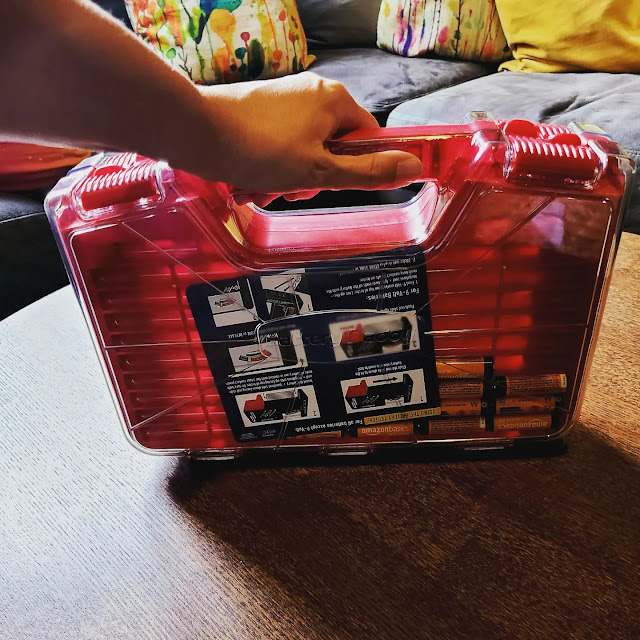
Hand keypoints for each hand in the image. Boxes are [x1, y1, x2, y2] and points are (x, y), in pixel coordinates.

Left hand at [173, 73, 422, 204]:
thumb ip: (368, 172)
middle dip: (314, 177)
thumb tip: (412, 168)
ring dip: (288, 177)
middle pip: (334, 146)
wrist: (196, 131)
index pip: (368, 139)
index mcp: (336, 100)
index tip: (330, 185)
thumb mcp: (321, 171)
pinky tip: (251, 180)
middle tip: (292, 190)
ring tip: (264, 187)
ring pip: (304, 150)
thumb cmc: (261, 150)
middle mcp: (314, 92)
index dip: (354, 169)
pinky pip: (280, 143)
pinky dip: (270, 166)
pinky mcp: (262, 108)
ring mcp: (286, 98)